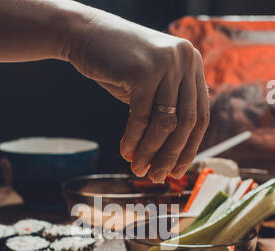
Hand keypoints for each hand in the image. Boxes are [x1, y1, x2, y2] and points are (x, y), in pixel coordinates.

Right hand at [67, 11, 208, 181]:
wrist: (87, 35)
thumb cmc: (119, 67)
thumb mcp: (150, 88)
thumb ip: (165, 113)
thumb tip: (172, 158)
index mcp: (193, 67)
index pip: (200, 117)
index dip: (189, 149)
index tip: (177, 171)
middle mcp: (186, 62)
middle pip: (187, 123)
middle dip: (171, 156)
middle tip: (157, 177)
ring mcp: (167, 64)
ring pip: (165, 124)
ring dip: (151, 152)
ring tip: (138, 169)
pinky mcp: (145, 70)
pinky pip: (141, 117)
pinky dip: (133, 140)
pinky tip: (125, 153)